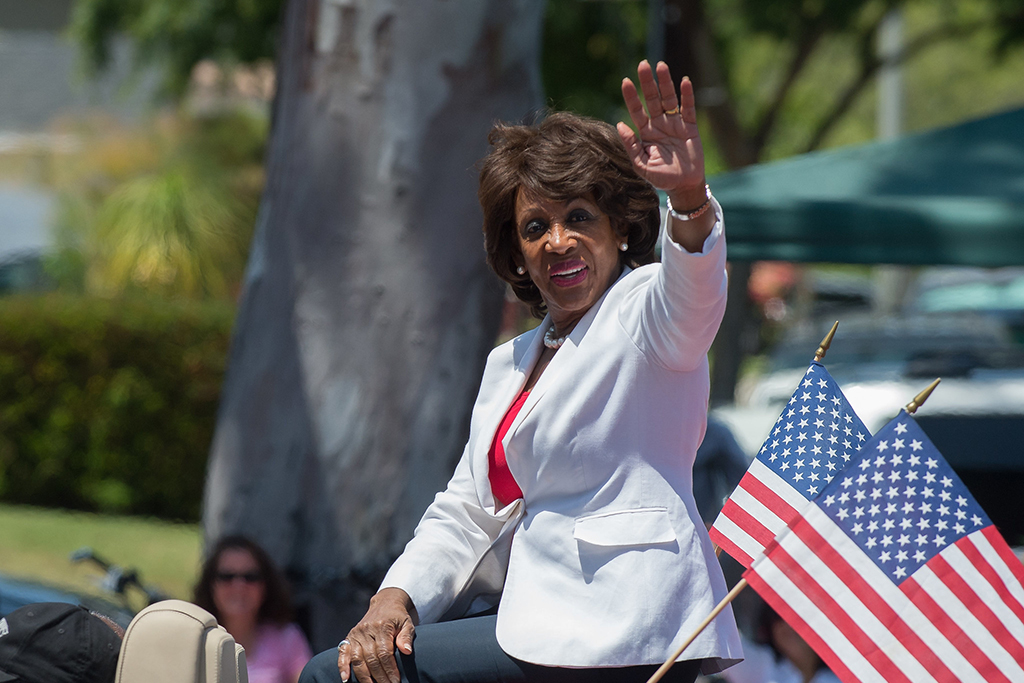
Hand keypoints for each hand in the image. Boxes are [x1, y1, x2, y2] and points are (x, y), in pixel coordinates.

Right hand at [337, 588, 416, 682]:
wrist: (385, 603)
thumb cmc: (398, 617)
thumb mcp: (407, 623)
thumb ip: (406, 637)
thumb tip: (407, 651)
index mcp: (382, 626)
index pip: (384, 652)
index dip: (390, 669)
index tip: (396, 681)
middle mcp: (366, 630)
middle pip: (371, 658)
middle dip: (379, 676)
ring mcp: (356, 634)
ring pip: (357, 658)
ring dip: (364, 676)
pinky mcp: (349, 637)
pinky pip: (343, 653)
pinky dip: (342, 666)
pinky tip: (345, 679)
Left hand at [616, 60, 705, 196]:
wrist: (683, 186)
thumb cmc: (660, 178)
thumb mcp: (641, 165)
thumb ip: (631, 146)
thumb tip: (620, 124)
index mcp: (646, 133)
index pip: (637, 110)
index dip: (631, 96)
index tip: (625, 81)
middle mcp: (659, 125)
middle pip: (652, 99)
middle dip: (648, 82)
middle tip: (643, 65)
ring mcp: (675, 124)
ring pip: (669, 99)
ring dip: (665, 83)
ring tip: (660, 66)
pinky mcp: (691, 127)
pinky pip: (689, 109)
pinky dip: (687, 96)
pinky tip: (684, 81)